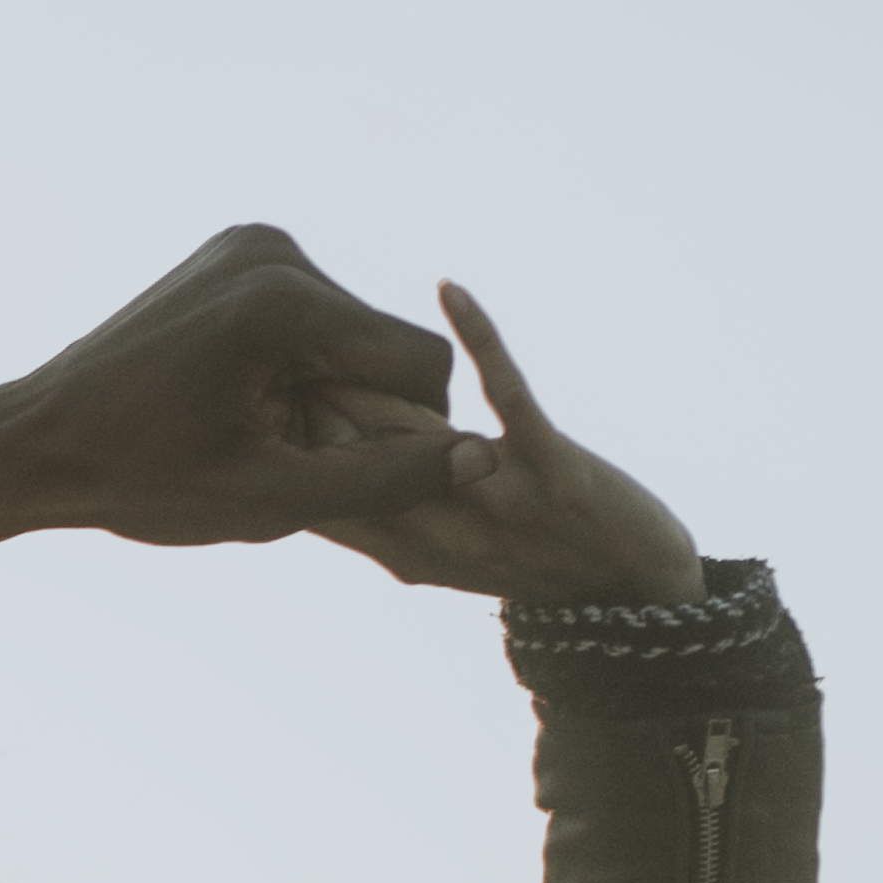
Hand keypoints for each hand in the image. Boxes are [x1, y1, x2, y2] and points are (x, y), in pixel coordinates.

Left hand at [0, 226, 497, 548]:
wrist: (34, 439)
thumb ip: (383, 481)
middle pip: (382, 340)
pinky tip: (235, 403)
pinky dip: (293, 364)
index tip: (344, 474)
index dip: (407, 433)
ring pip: (348, 330)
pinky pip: (307, 314)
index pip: (417, 362)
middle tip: (279, 459)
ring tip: (248, 433)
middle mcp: (272, 250)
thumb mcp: (268, 499)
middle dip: (354, 409)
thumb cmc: (138, 480)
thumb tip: (486, 458)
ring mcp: (249, 243)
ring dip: (324, 390)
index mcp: (284, 302)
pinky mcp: (232, 251)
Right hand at [306, 283, 703, 604]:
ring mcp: (494, 499)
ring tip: (323, 326)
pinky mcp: (551, 466)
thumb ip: (383, 510)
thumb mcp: (442, 551)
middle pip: (351, 458)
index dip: (280, 447)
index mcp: (402, 552)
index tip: (247, 399)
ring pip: (410, 426)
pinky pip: (506, 390)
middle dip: (308, 402)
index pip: (318, 496)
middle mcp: (437, 532)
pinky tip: (449, 288)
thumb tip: (318, 455)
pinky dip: (478, 334)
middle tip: (268, 348)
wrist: (635, 594)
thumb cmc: (533, 558)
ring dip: (365, 373)